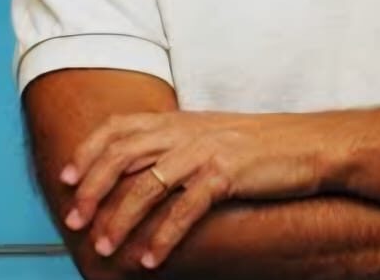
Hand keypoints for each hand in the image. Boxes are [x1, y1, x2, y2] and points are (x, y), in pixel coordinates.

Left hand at [59, 109, 336, 268]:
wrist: (314, 145)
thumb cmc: (266, 146)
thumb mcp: (216, 135)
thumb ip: (179, 144)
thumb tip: (144, 168)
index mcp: (183, 120)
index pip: (120, 126)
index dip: (88, 151)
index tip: (66, 178)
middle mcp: (189, 131)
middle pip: (123, 155)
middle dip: (91, 190)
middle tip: (75, 221)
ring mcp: (208, 151)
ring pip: (147, 185)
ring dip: (120, 219)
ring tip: (106, 248)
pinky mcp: (228, 174)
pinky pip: (185, 210)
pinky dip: (163, 237)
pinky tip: (152, 259)